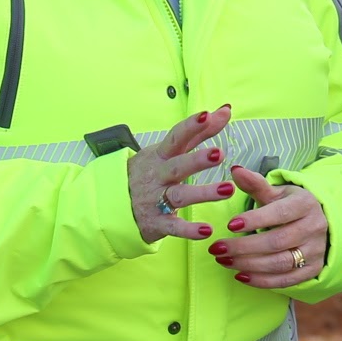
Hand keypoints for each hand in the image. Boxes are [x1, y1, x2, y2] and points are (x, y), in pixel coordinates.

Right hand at [130, 106, 238, 243]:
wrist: (113, 204)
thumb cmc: (150, 172)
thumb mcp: (169, 150)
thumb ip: (199, 132)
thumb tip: (226, 110)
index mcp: (161, 155)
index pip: (176, 137)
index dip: (191, 126)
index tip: (207, 115)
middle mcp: (159, 175)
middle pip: (178, 165)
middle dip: (197, 159)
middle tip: (220, 153)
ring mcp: (156, 199)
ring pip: (180, 195)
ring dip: (203, 193)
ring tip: (228, 190)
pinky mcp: (157, 222)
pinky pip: (174, 226)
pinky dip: (189, 230)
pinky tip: (207, 230)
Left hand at [206, 164, 327, 287]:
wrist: (318, 223)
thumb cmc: (290, 206)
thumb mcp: (276, 192)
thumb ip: (255, 184)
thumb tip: (234, 170)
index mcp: (305, 204)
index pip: (280, 213)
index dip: (255, 220)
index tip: (230, 224)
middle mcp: (314, 228)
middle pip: (276, 241)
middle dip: (243, 247)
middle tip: (218, 249)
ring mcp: (315, 251)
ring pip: (280, 263)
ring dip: (248, 264)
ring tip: (224, 261)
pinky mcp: (313, 270)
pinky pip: (285, 280)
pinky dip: (261, 281)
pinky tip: (240, 275)